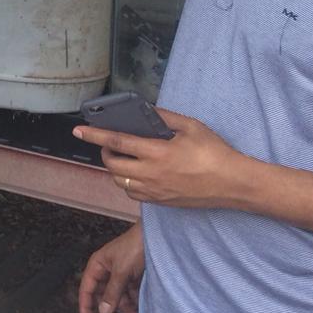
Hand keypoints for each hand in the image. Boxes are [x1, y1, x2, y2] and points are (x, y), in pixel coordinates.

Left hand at [74, 109, 245, 207]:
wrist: (234, 184)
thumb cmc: (215, 153)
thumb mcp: (191, 126)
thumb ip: (164, 117)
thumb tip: (145, 110)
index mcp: (157, 152)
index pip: (116, 142)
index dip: (94, 135)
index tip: (78, 130)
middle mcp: (151, 174)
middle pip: (112, 165)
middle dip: (105, 153)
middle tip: (110, 144)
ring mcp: (155, 191)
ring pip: (120, 182)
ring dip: (116, 169)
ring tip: (123, 158)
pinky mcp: (161, 202)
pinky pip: (133, 194)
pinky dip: (128, 184)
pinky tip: (137, 174)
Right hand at [77, 224, 143, 312]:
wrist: (157, 238)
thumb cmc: (134, 249)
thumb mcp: (121, 271)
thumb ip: (112, 293)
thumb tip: (103, 311)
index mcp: (97, 265)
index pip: (86, 289)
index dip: (85, 306)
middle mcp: (106, 270)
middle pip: (102, 294)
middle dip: (108, 309)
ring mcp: (120, 273)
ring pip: (117, 295)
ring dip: (123, 307)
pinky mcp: (133, 275)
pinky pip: (129, 292)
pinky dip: (133, 301)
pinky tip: (139, 309)